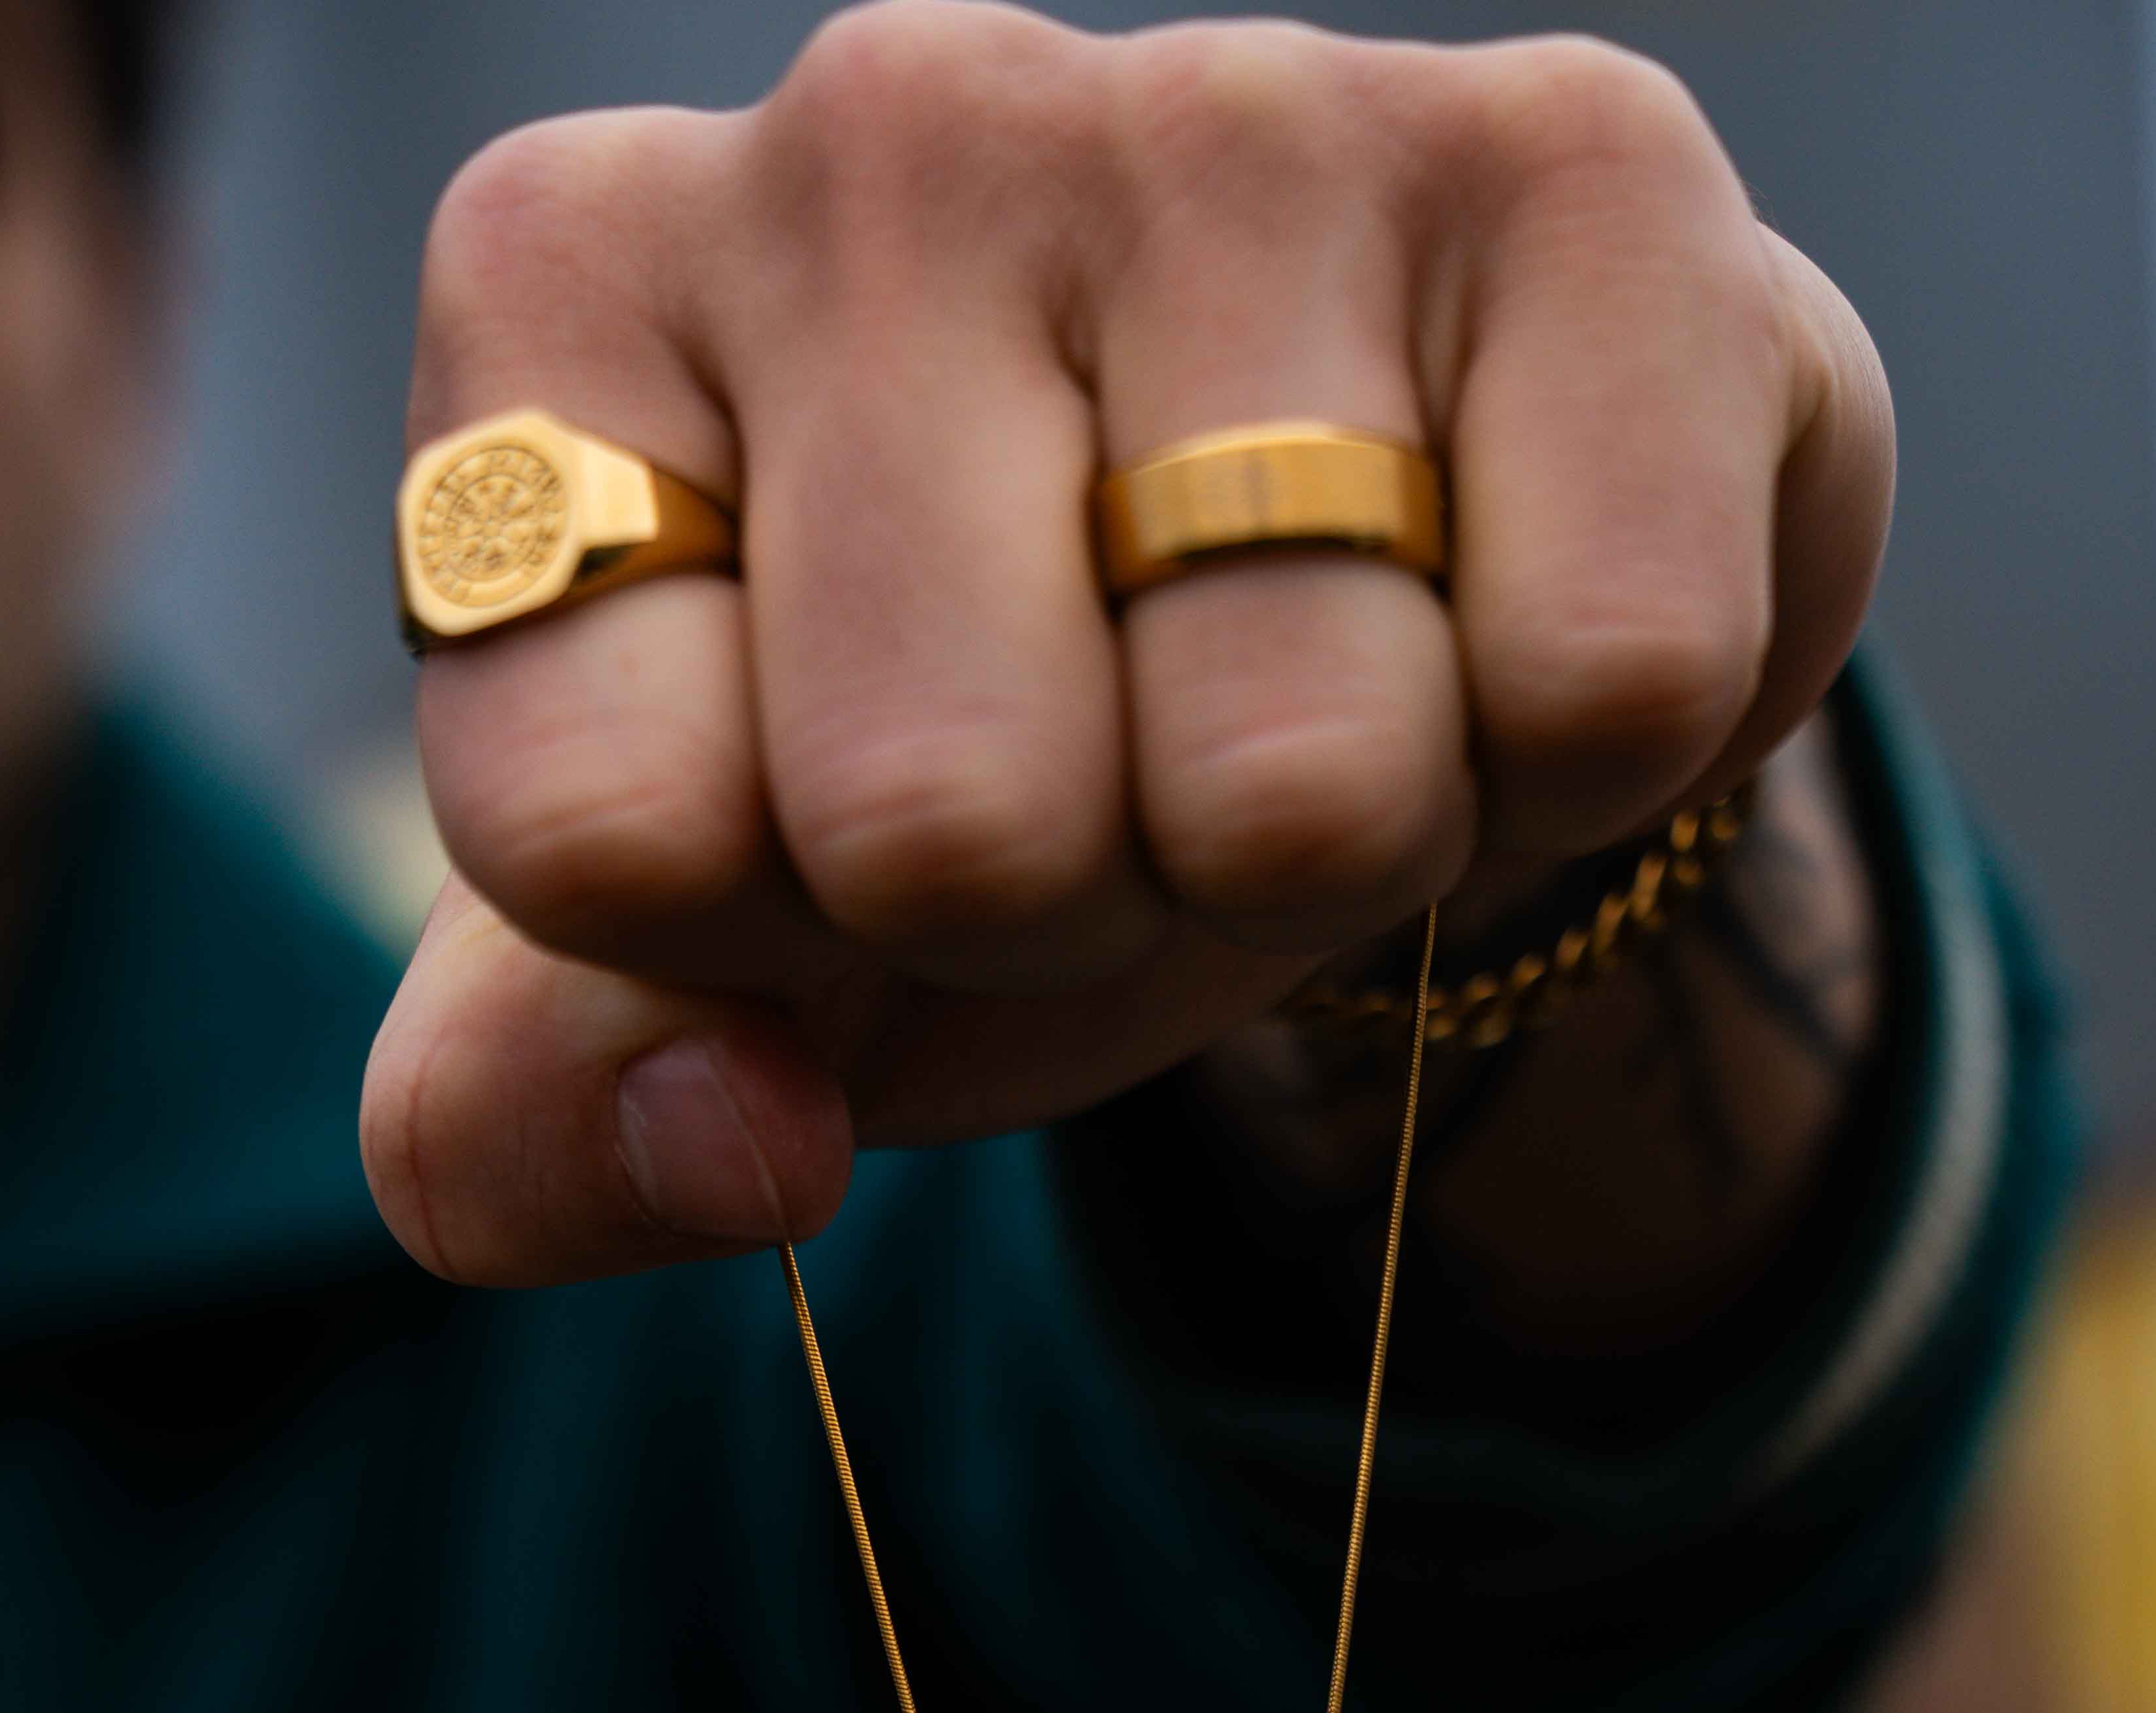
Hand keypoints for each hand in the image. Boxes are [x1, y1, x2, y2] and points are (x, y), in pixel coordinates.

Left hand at [362, 2, 1892, 1288]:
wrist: (1383, 564)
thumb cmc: (1013, 731)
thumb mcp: (725, 944)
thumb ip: (552, 1116)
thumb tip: (734, 1156)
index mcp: (573, 291)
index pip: (607, 837)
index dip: (772, 944)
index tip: (844, 816)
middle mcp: (882, 128)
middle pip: (951, 830)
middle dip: (1071, 906)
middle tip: (1124, 763)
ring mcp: (1242, 114)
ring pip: (1295, 779)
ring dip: (1329, 844)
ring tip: (1322, 675)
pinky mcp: (1587, 167)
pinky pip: (1603, 682)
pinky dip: (1570, 756)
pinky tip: (1506, 593)